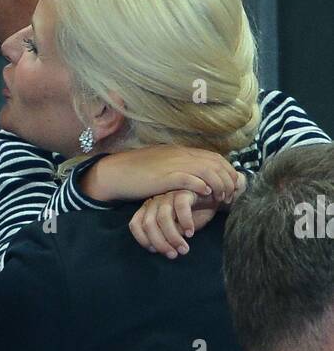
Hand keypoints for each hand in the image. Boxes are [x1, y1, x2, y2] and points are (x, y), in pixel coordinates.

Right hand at [83, 146, 240, 204]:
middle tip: (232, 194)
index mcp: (183, 152)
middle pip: (215, 163)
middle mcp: (182, 155)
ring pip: (207, 170)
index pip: (215, 157)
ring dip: (219, 184)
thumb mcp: (164, 166)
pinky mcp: (165, 176)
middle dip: (228, 179)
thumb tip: (194, 177)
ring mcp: (174, 164)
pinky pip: (190, 178)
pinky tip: (207, 194)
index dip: (228, 171)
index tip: (233, 185)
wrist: (117, 171)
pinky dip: (201, 185)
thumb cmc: (138, 172)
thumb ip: (179, 168)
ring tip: (222, 198)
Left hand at [129, 172, 247, 257]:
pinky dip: (185, 222)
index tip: (155, 251)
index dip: (143, 240)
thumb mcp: (177, 229)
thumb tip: (164, 250)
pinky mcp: (184, 190)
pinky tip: (191, 233)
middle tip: (173, 255)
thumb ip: (167, 236)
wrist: (213, 200)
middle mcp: (155, 200)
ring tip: (183, 249)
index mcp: (148, 209)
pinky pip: (180, 207)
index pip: (135, 224)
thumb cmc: (192, 215)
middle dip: (160, 243)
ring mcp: (169, 194)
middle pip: (149, 224)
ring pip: (163, 217)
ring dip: (173, 237)